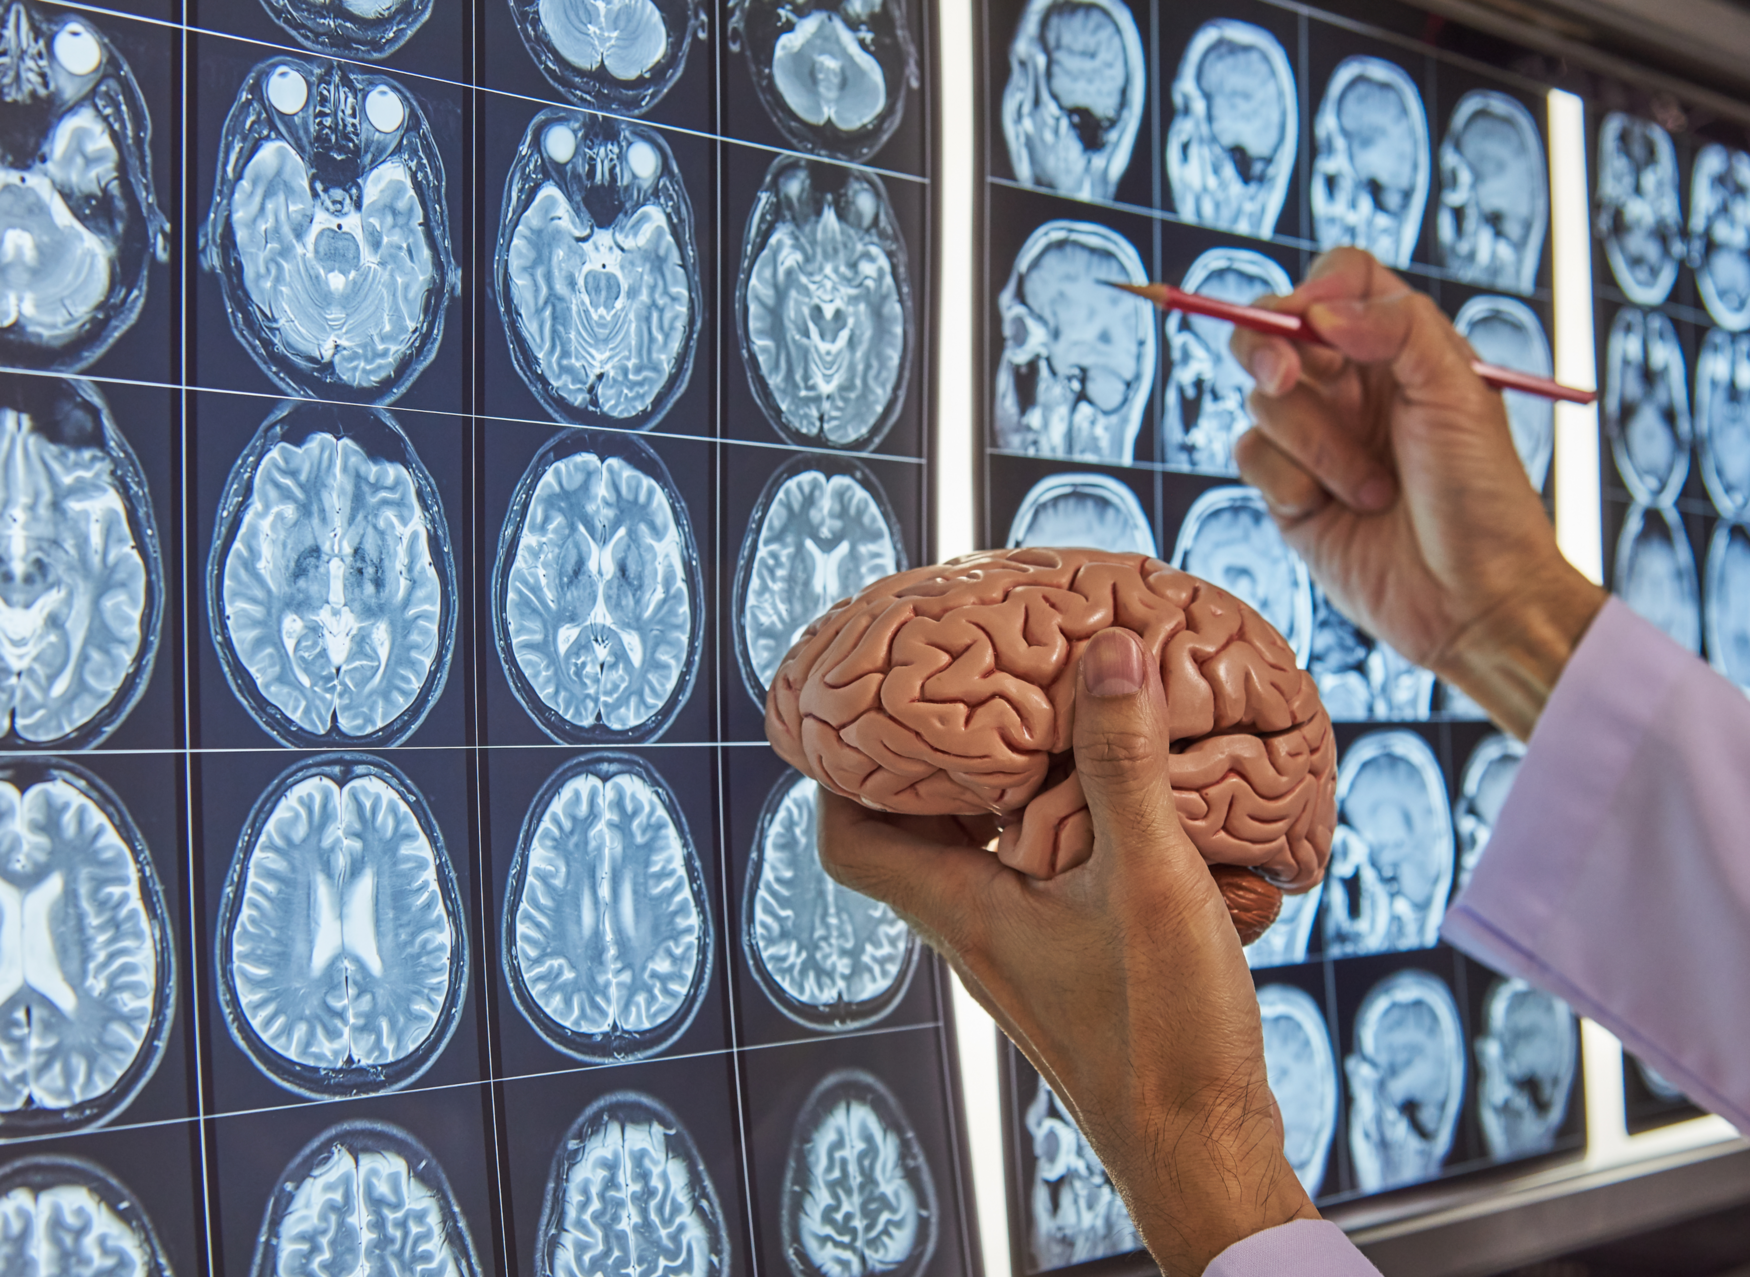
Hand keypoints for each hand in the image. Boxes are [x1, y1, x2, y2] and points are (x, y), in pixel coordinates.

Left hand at [819, 628, 1316, 1274]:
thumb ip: (1123, 766)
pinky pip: (1035, 878)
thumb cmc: (1162, 1038)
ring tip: (1041, 727)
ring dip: (999, 793)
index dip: (839, 770)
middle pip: (912, 837)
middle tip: (962, 694)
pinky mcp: (1070, 966)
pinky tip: (1116, 803)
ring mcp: (1021, 953)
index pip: (849, 838)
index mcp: (963, 912)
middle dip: (928, 764)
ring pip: (978, 856)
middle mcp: (976, 933)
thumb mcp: (1147, 880)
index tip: (864, 706)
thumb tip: (1107, 653)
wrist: (1204, 1152)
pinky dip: (1054, 830)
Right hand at [1228, 247, 1606, 737]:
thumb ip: (1397, 328)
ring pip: (1262, 401)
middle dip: (1269, 349)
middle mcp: (1354, 387)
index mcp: (1402, 349)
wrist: (1472, 602)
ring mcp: (1317, 438)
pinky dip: (1290, 481)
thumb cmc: (1483, 499)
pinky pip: (1251, 456)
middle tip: (1287, 376)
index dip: (1317, 288)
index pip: (1341, 280)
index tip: (1315, 317)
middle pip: (1276, 330)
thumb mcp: (1460, 394)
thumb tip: (1319, 309)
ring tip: (1371, 488)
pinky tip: (1334, 510)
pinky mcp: (1288, 491)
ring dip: (1315, 445)